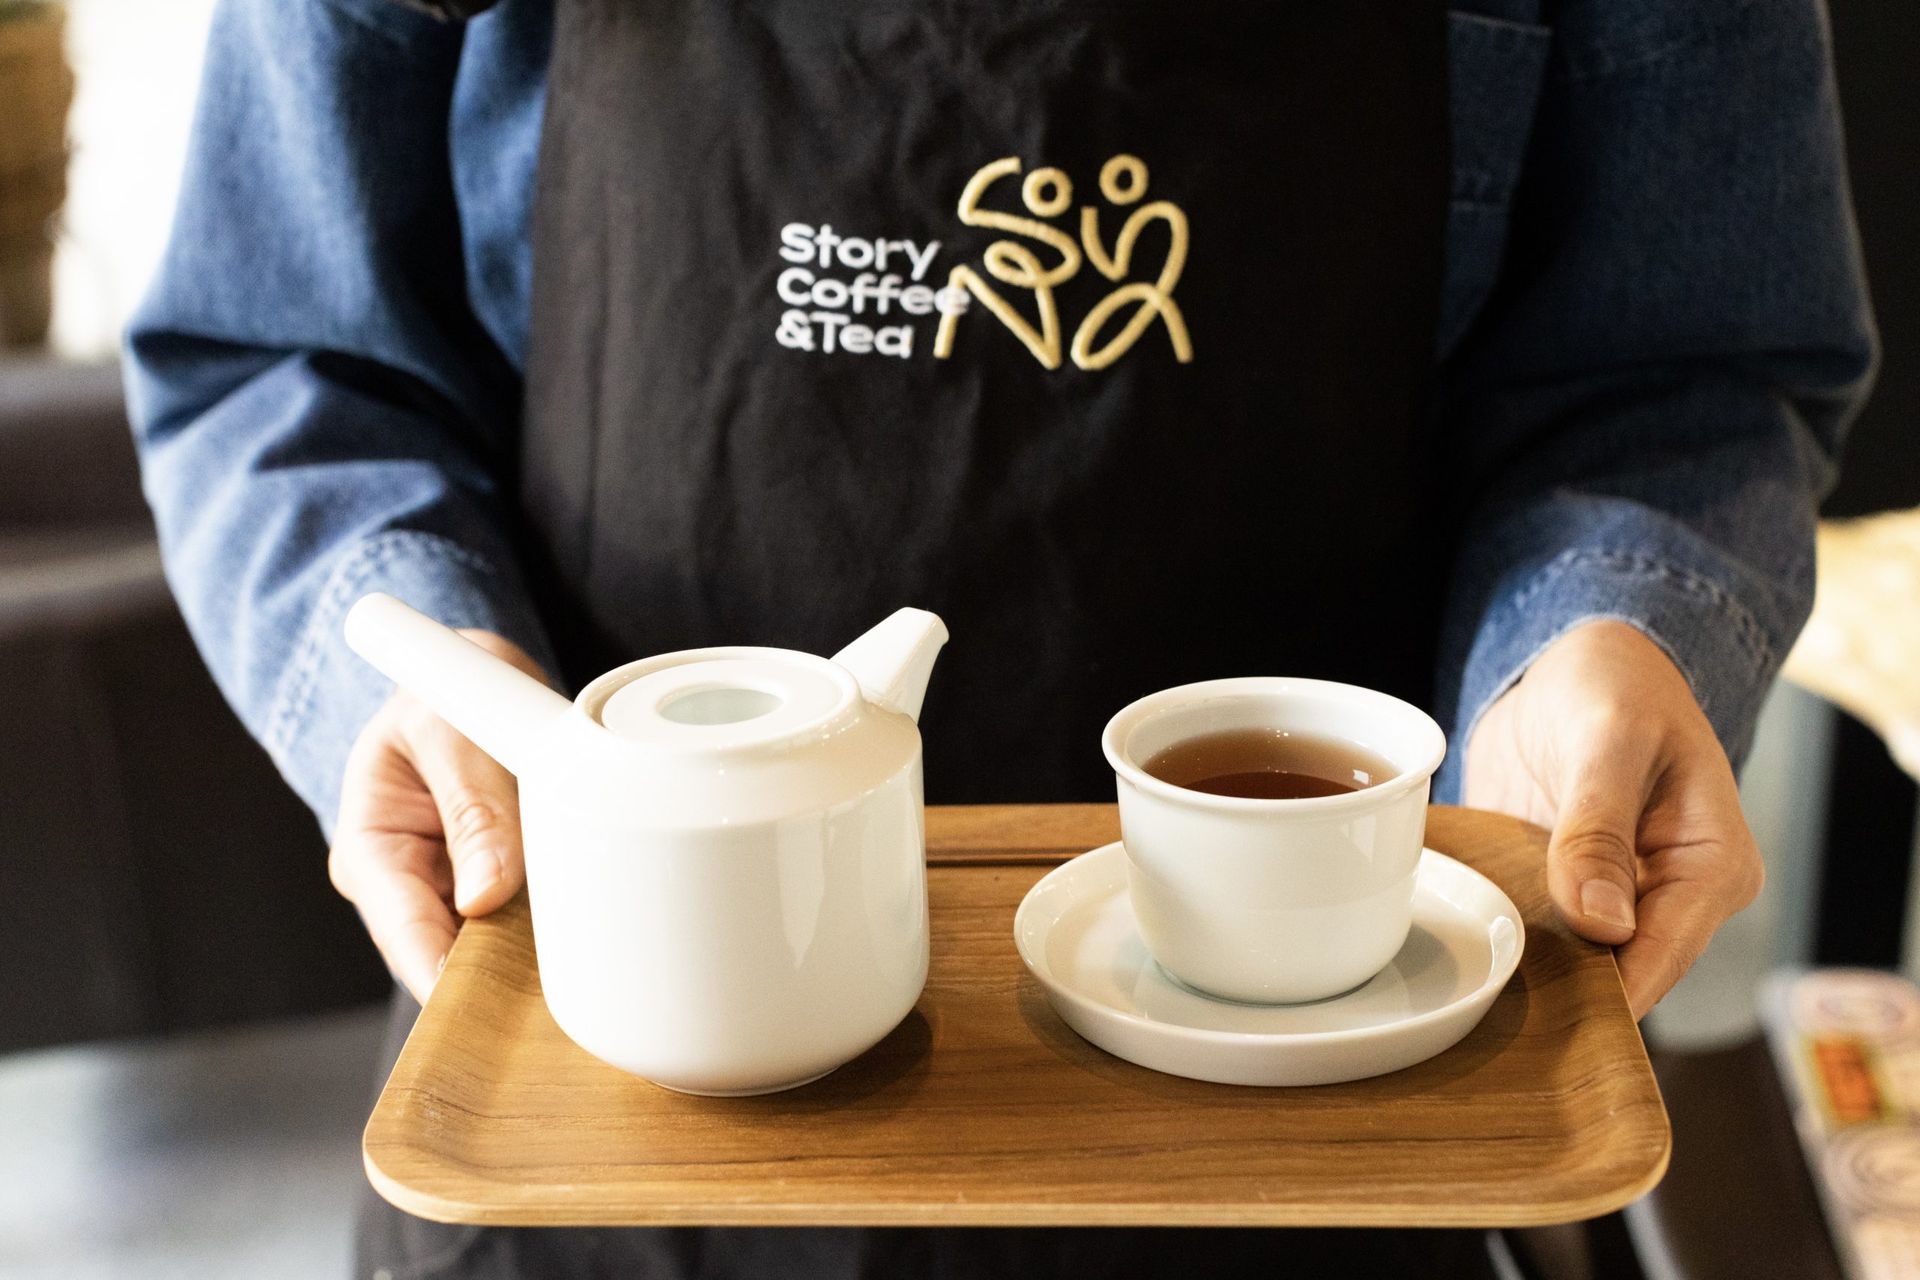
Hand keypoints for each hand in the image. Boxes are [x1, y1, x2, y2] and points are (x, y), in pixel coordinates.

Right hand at [329, 631, 548, 1001]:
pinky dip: (551, 936)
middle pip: (450, 957)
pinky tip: (590, 949)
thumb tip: (485, 895)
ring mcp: (450, 894)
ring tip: (585, 973)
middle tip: (560, 1000)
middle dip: (499, 980)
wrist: (467, 683)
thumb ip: (472, 806)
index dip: (446, 979)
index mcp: (371, 852)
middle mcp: (405, 888)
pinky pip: (520, 929)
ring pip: (491, 951)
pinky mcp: (494, 893)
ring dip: (533, 961)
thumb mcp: (449, 733)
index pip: (405, 933)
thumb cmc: (440, 703)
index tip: (491, 1011)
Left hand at [1465, 620, 1764, 1018]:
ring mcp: (1615, 898)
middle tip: (1482, 1011)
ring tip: (1463, 990)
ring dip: (1523, 973)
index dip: (1606, 996)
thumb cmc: (1617, 683)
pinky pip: (1534, 931)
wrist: (1580, 660)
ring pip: (1572, 963)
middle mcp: (1669, 897)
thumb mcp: (1610, 739)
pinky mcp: (1564, 889)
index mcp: (1711, 869)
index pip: (1662, 956)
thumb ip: (1599, 827)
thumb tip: (1602, 924)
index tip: (1545, 1025)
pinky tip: (1458, 951)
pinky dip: (1500, 938)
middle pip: (1617, 974)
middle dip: (1558, 996)